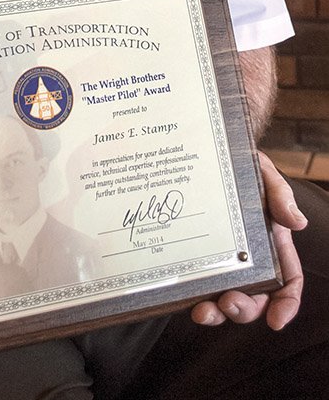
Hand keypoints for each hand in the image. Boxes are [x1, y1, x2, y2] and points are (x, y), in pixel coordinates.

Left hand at [190, 151, 306, 330]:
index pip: (288, 282)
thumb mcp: (265, 174)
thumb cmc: (243, 167)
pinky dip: (191, 296)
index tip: (276, 321)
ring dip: (216, 313)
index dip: (285, 305)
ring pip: (223, 299)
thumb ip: (280, 194)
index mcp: (273, 244)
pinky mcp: (196, 257)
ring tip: (202, 311)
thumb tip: (296, 222)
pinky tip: (182, 296)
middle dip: (244, 310)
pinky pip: (196, 284)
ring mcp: (222, 260)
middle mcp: (250, 259)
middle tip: (228, 303)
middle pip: (255, 299)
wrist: (210, 156)